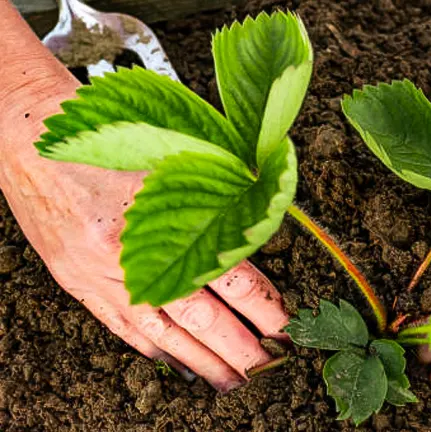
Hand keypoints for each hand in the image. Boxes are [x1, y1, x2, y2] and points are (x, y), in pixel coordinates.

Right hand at [0, 56, 286, 392]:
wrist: (30, 140)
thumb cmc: (106, 136)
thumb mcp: (169, 155)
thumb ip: (210, 195)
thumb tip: (255, 232)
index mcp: (159, 219)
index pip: (227, 274)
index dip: (261, 305)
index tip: (285, 324)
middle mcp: (127, 255)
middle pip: (197, 315)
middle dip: (237, 346)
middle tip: (268, 366)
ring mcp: (98, 275)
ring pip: (161, 330)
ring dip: (200, 360)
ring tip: (231, 381)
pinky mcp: (78, 282)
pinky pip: (121, 325)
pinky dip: (153, 347)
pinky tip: (177, 362)